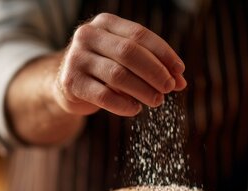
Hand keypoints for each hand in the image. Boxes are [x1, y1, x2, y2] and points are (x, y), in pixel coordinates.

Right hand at [54, 13, 186, 116]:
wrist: (66, 84)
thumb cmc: (103, 69)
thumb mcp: (124, 60)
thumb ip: (150, 65)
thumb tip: (181, 81)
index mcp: (105, 23)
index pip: (140, 35)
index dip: (163, 53)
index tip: (179, 72)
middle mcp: (88, 35)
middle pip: (130, 53)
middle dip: (155, 72)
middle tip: (170, 88)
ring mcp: (76, 58)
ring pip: (118, 75)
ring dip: (143, 90)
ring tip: (157, 101)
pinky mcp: (70, 82)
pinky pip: (104, 96)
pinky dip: (124, 105)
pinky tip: (135, 109)